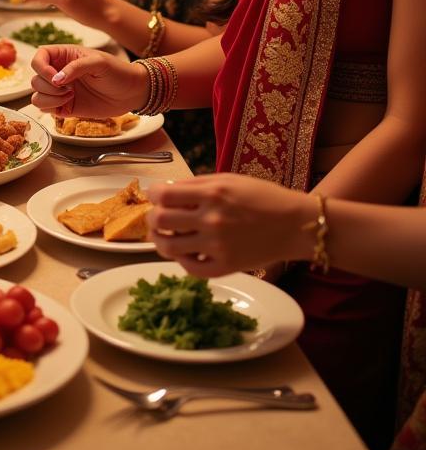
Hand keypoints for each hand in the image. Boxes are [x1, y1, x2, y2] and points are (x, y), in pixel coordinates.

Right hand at [30, 45, 147, 117]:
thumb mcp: (99, 62)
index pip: (39, 57)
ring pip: (36, 95)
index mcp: (64, 56)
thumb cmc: (118, 72)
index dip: (40, 67)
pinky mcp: (64, 107)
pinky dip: (52, 108)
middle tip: (68, 89)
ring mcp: (60, 91)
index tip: (54, 77)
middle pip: (35, 79)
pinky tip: (69, 104)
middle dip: (48, 86)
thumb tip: (56, 79)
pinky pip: (45, 109)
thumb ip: (76, 68)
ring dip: (49, 98)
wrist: (132, 93)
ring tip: (69, 97)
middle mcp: (58, 73)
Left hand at [146, 175, 315, 276]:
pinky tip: (185, 253)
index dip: (153, 194)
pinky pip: (192, 269)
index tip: (156, 195)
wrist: (296, 224)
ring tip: (163, 236)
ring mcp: (218, 246)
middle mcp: (212, 220)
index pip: (164, 195)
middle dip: (152, 217)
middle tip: (156, 217)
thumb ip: (196, 184)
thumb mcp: (228, 180)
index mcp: (212, 194)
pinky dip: (182, 261)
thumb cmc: (262, 197)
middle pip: (160, 220)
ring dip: (159, 241)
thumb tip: (167, 190)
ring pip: (170, 248)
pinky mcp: (227, 267)